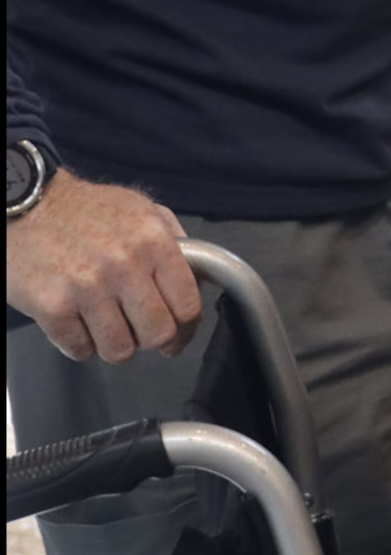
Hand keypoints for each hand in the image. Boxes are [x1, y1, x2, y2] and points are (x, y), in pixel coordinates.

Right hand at [6, 170, 201, 363]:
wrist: (26, 204)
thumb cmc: (86, 209)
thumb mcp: (143, 209)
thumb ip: (175, 241)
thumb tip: (199, 279)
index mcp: (154, 242)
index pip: (188, 305)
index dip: (187, 328)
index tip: (180, 334)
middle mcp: (124, 266)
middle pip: (158, 334)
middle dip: (154, 341)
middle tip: (142, 334)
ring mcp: (86, 288)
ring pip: (119, 350)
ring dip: (116, 346)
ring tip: (108, 328)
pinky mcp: (51, 306)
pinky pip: (79, 350)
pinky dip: (81, 345)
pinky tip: (79, 326)